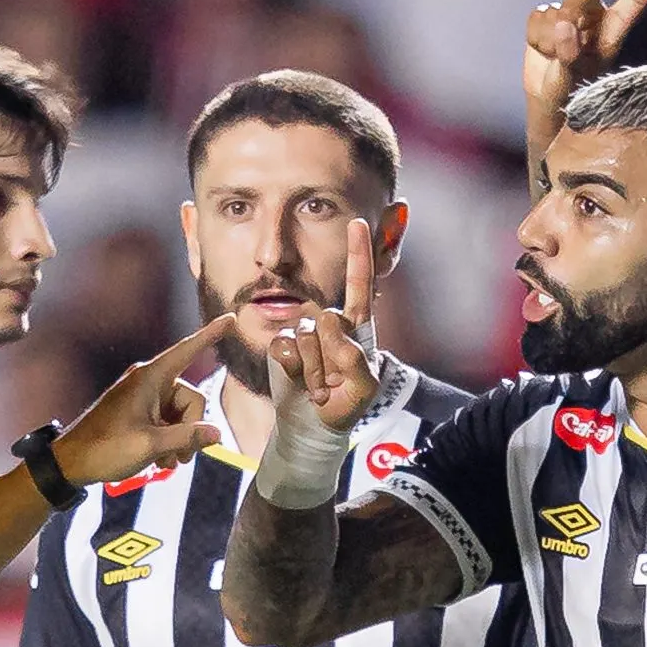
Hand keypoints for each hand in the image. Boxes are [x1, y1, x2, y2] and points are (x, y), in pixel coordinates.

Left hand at [52, 314, 233, 484]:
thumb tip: (217, 434)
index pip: (188, 350)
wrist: (70, 462)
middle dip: (190, 429)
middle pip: (191, 398)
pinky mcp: (139, 409)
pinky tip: (160, 459)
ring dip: (179, 439)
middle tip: (180, 458)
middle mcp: (149, 381)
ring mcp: (143, 395)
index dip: (211, 335)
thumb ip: (187, 437)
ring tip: (166, 462)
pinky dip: (168, 438)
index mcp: (150, 378)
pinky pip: (167, 418)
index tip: (231, 318)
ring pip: (181, 413)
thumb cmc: (106, 448)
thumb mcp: (151, 445)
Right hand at [270, 218, 378, 431]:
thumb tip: (334, 331)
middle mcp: (328, 322)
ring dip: (313, 370)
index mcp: (356, 324)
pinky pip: (284, 347)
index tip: (358, 223)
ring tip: (319, 386)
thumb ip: (356, 361)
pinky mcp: (282, 344)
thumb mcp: (364, 388)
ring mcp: (303, 331)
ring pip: (304, 337)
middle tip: (334, 383)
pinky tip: (300, 382)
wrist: (312, 423)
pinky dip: (293, 370)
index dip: (359, 253)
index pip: (359, 284)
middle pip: (326, 320)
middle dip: (330, 356)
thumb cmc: (346, 403)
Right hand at [523, 0, 646, 127]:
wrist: (547, 99)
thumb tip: (563, 26)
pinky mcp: (545, 17)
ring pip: (555, 8)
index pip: (633, 1)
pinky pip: (536, 15)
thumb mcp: (572, 79)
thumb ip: (570, 54)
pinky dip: (534, 37)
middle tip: (565, 41)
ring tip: (555, 58)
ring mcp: (568, 16)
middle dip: (570, 11)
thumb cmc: (570, 91)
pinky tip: (542, 50)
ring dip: (549, 38)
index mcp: (613, 30)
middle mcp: (594, 17)